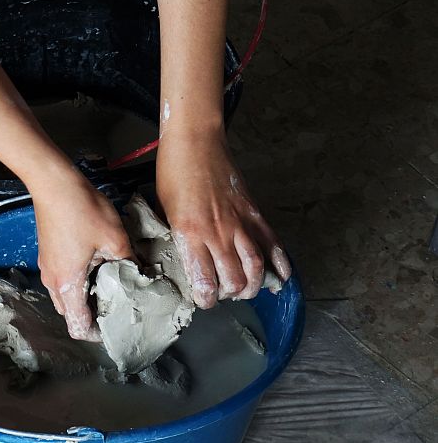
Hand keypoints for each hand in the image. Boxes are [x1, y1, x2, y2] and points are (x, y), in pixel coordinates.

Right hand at [31, 169, 134, 340]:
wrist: (54, 183)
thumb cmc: (81, 210)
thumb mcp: (115, 239)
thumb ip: (129, 263)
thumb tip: (143, 275)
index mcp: (68, 284)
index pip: (77, 326)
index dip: (95, 334)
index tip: (113, 329)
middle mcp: (53, 281)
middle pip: (69, 314)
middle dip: (90, 316)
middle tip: (115, 308)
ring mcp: (48, 267)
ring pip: (65, 296)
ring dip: (83, 298)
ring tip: (108, 288)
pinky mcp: (48, 254)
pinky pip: (62, 280)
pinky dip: (77, 283)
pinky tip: (96, 267)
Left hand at [157, 125, 291, 308]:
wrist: (195, 142)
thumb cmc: (172, 173)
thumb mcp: (163, 210)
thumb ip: (176, 236)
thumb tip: (180, 256)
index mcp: (190, 233)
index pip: (204, 280)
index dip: (206, 298)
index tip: (203, 300)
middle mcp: (217, 232)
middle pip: (234, 279)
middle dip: (230, 295)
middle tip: (224, 295)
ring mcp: (239, 223)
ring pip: (255, 266)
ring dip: (253, 284)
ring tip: (246, 290)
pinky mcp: (253, 212)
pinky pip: (271, 243)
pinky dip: (279, 262)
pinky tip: (279, 276)